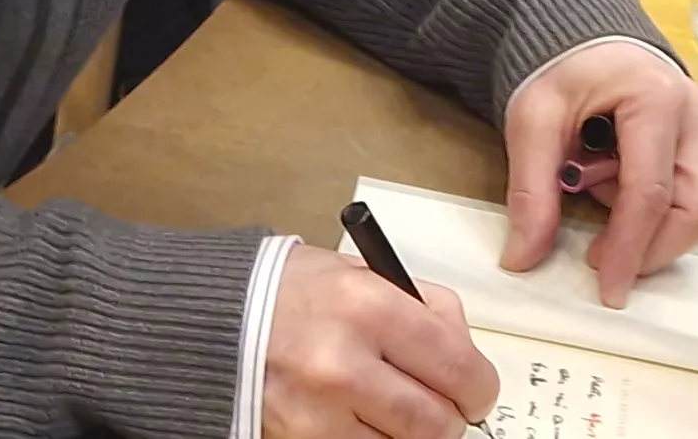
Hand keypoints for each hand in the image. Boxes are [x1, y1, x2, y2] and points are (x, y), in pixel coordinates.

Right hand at [262, 255, 497, 438]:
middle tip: (444, 408)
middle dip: (451, 418)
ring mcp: (320, 411)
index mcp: (370, 306)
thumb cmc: (297, 294)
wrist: (218, 319)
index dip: (480, 388)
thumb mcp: (367, 275)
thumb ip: (427, 309)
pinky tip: (365, 420)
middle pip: (437, 422)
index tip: (477, 392)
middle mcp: (344, 362)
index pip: (459, 367)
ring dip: (412, 435)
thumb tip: (467, 358)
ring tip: (397, 410)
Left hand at [506, 41, 697, 306]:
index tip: (607, 288)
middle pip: (695, 208)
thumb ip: (531, 190)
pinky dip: (658, 212)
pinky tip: (616, 191)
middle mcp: (696, 114)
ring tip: (600, 203)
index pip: (650, 192)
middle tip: (602, 262)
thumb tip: (522, 258)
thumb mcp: (532, 121)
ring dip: (655, 230)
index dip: (629, 248)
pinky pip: (694, 195)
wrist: (583, 34)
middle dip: (652, 248)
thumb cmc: (560, 67)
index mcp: (657, 99)